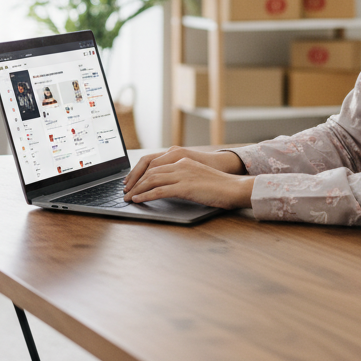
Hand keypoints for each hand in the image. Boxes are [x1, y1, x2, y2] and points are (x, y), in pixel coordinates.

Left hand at [124, 147, 244, 194]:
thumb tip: (168, 187)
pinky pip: (159, 190)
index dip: (140, 173)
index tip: (131, 181)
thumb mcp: (198, 177)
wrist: (235, 188)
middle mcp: (180, 164)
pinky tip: (138, 200)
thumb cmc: (220, 186)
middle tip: (125, 191)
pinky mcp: (185, 187)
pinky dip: (146, 195)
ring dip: (137, 189)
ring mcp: (182, 174)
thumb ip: (183, 177)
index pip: (154, 163)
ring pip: (152, 180)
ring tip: (128, 198)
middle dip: (135, 181)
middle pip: (149, 170)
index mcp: (182, 160)